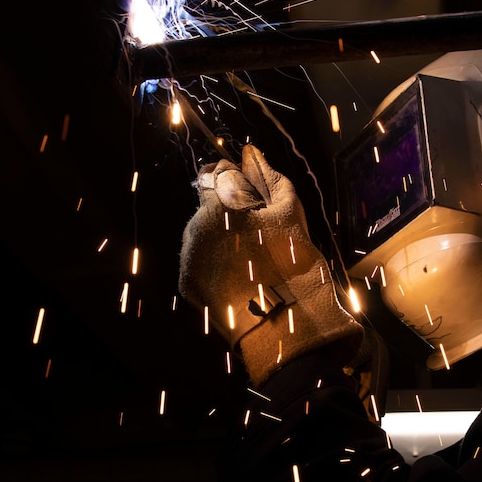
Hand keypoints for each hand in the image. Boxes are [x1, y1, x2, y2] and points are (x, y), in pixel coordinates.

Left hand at [179, 145, 362, 385]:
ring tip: (254, 261)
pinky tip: (242, 276)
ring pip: (202, 234)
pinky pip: (199, 261)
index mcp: (220, 204)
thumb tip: (253, 154)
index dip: (237, 181)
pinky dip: (215, 264)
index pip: (216, 173)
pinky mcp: (188, 283)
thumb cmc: (293, 266)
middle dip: (229, 213)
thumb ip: (270, 177)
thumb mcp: (290, 213)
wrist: (285, 327)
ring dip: (221, 238)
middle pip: (208, 205)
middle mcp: (195, 227)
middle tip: (261, 236)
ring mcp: (188, 257)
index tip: (255, 198)